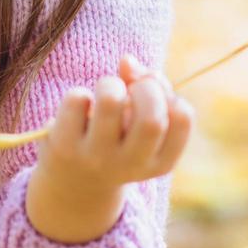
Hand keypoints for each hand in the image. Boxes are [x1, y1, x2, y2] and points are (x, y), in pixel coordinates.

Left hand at [33, 53, 193, 192]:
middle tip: (132, 91)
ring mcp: (96, 157)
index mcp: (159, 161)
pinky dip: (79, 93)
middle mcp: (131, 164)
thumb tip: (127, 61)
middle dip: (144, 87)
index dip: (171, 95)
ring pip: (110, 101)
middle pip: (151, 117)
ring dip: (110, 83)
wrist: (73, 185)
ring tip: (104, 93)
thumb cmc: (116, 141)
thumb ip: (147, 87)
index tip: (156, 99)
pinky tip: (78, 110)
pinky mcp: (64, 147)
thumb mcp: (138, 123)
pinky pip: (77, 99)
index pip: (182, 117)